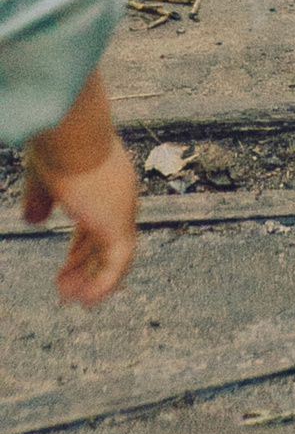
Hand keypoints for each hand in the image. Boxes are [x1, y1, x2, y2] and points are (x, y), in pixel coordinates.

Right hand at [24, 133, 138, 302]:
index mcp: (104, 182)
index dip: (80, 249)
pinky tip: (88, 300)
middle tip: (66, 292)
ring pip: (114, 256)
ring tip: (74, 302)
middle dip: (84, 268)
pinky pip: (117, 264)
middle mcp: (119, 196)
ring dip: (94, 281)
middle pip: (105, 242)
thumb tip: (34, 221)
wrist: (71, 131)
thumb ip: (40, 199)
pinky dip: (104, 284)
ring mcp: (122, 209)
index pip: (97, 223)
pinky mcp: (118, 223)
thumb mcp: (43, 176)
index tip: (64, 269)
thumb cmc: (55, 145)